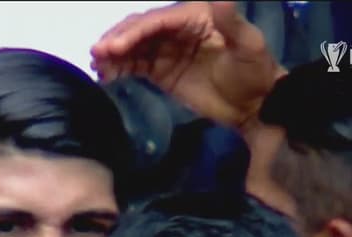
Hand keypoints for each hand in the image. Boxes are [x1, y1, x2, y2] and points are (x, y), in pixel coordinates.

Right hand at [91, 1, 279, 127]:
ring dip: (113, 54)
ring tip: (97, 67)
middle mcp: (177, 28)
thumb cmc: (255, 72)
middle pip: (140, 28)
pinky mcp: (161, 70)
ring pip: (133, 46)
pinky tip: (105, 76)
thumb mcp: (249, 46)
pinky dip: (119, 68)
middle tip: (96, 54)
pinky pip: (135, 65)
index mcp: (195, 15)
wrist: (254, 105)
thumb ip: (231, 22)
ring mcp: (167, 49)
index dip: (135, 31)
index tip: (116, 46)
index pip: (159, 19)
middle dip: (117, 39)